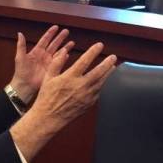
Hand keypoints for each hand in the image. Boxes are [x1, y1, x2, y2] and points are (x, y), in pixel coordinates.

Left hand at [10, 25, 74, 103]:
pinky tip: (68, 54)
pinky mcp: (52, 69)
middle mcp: (44, 55)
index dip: (50, 33)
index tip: (56, 27)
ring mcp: (49, 62)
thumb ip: (21, 45)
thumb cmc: (21, 71)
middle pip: (54, 44)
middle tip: (67, 31)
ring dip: (65, 47)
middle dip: (60, 38)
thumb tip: (20, 33)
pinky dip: (64, 58)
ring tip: (72, 42)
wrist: (25, 85)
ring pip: (58, 52)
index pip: (45, 40)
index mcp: (36, 51)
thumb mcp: (20, 57)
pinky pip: (59, 62)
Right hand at [10, 42, 116, 161]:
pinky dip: (106, 85)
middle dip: (107, 63)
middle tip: (113, 56)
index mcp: (69, 77)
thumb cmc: (47, 97)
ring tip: (115, 67)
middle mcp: (80, 86)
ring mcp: (86, 96)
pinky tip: (108, 81)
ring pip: (102, 83)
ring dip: (110, 74)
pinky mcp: (89, 104)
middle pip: (98, 72)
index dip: (93, 51)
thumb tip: (64, 51)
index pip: (84, 61)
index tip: (100, 45)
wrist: (49, 117)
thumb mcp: (48, 78)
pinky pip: (100, 93)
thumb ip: (56, 63)